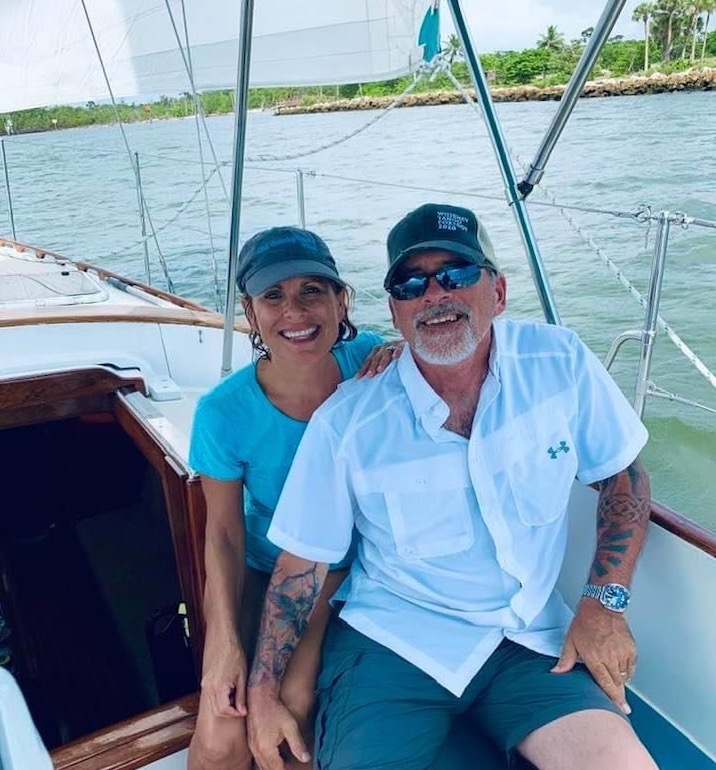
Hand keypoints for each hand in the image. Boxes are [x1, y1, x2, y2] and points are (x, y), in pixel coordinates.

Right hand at [200, 636, 247, 717]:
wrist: (222, 638)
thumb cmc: (234, 653)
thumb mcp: (242, 676)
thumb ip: (240, 696)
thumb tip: (242, 711)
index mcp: (217, 687)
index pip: (224, 710)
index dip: (235, 713)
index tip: (244, 710)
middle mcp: (208, 687)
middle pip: (217, 710)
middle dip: (230, 712)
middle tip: (241, 706)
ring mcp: (205, 684)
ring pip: (212, 705)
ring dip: (224, 706)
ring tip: (236, 696)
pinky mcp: (205, 680)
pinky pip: (210, 696)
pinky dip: (219, 699)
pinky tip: (229, 691)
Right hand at [247, 687, 310, 769]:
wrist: (260, 696)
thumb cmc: (275, 709)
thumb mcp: (290, 725)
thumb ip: (297, 744)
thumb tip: (306, 758)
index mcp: (266, 748)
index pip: (277, 769)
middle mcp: (257, 750)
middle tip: (289, 768)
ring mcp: (252, 747)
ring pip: (261, 765)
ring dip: (272, 768)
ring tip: (283, 766)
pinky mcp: (251, 742)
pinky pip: (258, 759)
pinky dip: (266, 763)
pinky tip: (274, 760)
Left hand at [356, 340, 403, 377]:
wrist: (410, 343)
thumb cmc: (396, 357)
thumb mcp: (385, 361)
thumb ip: (378, 368)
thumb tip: (368, 380)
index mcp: (377, 351)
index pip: (368, 361)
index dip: (363, 369)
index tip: (358, 378)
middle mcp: (383, 347)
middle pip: (376, 357)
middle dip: (372, 366)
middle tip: (369, 375)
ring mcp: (393, 345)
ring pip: (386, 353)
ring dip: (382, 362)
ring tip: (379, 370)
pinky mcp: (403, 345)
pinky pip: (399, 348)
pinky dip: (397, 351)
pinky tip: (395, 356)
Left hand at [551, 599, 635, 713]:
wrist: (602, 606)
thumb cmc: (585, 621)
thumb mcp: (571, 640)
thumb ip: (566, 659)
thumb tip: (556, 672)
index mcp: (595, 658)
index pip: (605, 684)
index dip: (613, 698)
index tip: (619, 708)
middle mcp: (610, 658)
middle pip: (617, 683)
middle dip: (619, 694)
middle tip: (622, 704)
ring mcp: (622, 653)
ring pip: (625, 676)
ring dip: (621, 681)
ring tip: (616, 680)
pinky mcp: (631, 648)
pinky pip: (632, 666)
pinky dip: (628, 670)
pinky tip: (621, 669)